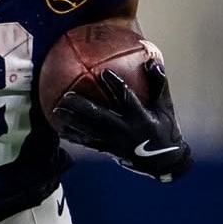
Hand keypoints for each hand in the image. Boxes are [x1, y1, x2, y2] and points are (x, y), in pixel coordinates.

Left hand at [54, 60, 192, 181]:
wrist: (164, 162)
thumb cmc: (166, 128)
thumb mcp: (165, 107)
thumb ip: (158, 84)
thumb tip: (151, 61)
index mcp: (141, 118)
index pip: (127, 99)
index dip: (116, 86)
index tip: (103, 73)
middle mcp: (126, 131)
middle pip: (100, 117)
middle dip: (83, 107)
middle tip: (67, 95)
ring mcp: (116, 142)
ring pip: (90, 131)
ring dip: (73, 121)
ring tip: (56, 111)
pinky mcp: (109, 151)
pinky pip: (89, 143)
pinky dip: (75, 136)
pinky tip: (60, 130)